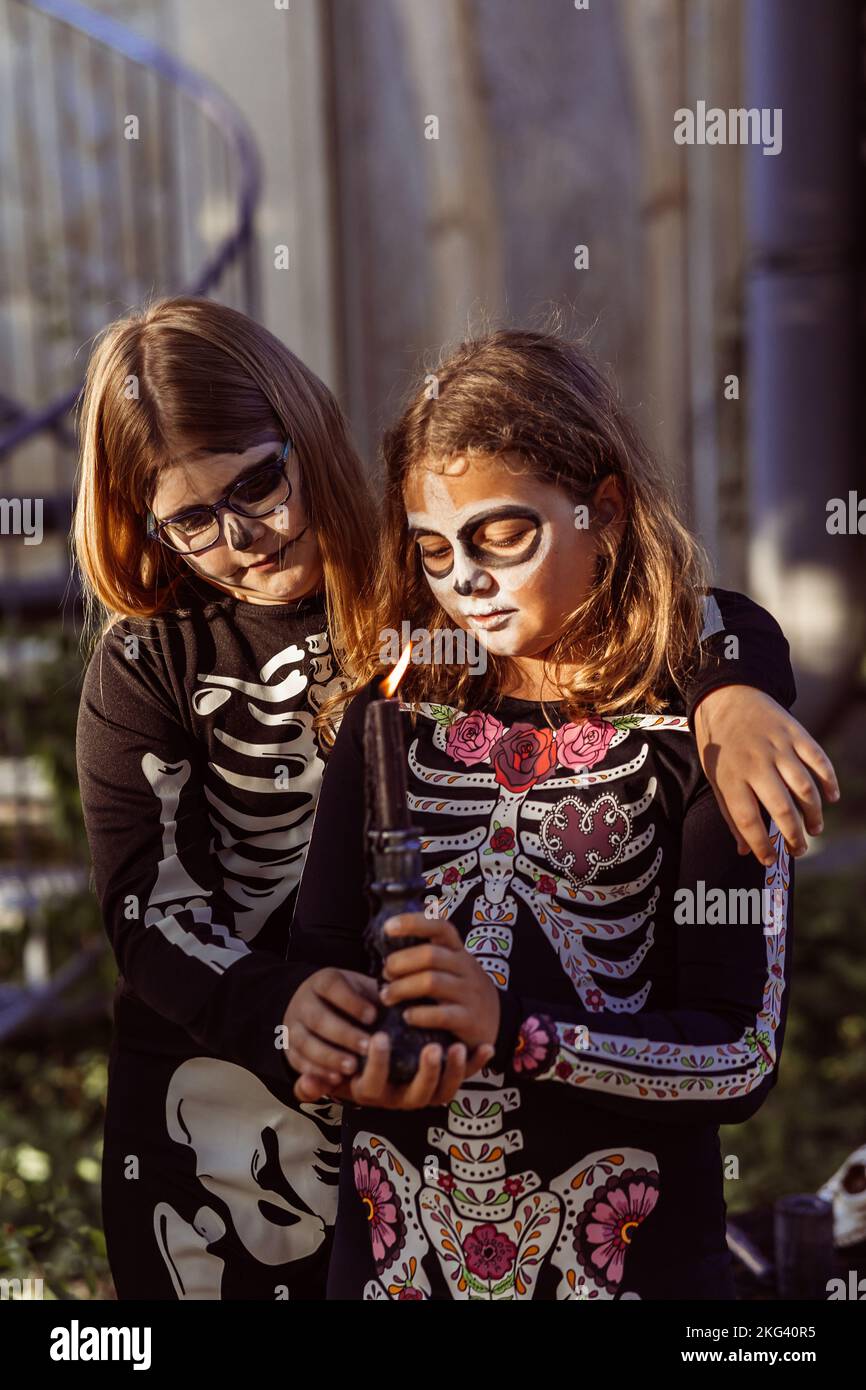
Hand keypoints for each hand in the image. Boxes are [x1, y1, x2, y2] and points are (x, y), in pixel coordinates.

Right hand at [283, 968, 379, 1088]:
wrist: (312, 1005)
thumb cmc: (348, 998)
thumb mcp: (360, 988)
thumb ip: (375, 994)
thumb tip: (395, 999)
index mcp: (322, 981)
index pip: (332, 987)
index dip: (351, 1002)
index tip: (372, 1016)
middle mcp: (303, 1002)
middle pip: (318, 1018)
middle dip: (343, 1034)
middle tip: (366, 1047)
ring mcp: (293, 1026)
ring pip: (306, 1042)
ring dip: (329, 1056)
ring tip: (352, 1067)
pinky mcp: (289, 1049)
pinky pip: (297, 1061)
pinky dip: (316, 1071)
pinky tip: (335, 1078)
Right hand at [294, 1032, 494, 1109]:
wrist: (373, 1061)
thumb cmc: (350, 1063)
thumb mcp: (331, 1070)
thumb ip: (315, 1080)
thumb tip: (304, 1085)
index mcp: (373, 1093)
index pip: (374, 1085)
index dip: (378, 1065)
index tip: (379, 1039)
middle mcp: (400, 1097)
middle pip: (417, 1096)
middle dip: (426, 1074)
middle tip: (430, 1048)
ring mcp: (425, 1091)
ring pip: (442, 1091)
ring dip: (454, 1072)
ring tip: (456, 1047)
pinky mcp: (445, 1079)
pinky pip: (463, 1076)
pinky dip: (475, 1064)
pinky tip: (485, 1046)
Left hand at [378, 913, 501, 1048]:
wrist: (498, 1021)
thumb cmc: (461, 991)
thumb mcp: (451, 968)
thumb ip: (427, 958)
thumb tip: (386, 956)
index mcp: (458, 951)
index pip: (440, 927)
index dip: (413, 923)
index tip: (387, 928)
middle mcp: (466, 967)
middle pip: (430, 955)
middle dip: (400, 962)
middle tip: (384, 974)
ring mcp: (469, 993)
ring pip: (432, 982)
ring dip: (402, 988)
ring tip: (387, 997)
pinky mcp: (470, 1020)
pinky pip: (441, 1015)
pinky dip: (419, 1015)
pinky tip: (407, 1016)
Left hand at [693, 686, 839, 865]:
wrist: (727, 697)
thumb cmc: (720, 746)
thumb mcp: (715, 778)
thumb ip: (730, 814)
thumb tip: (745, 851)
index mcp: (731, 777)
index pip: (748, 820)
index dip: (761, 845)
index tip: (768, 860)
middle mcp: (755, 763)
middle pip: (782, 808)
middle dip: (794, 836)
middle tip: (800, 850)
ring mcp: (777, 747)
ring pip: (804, 788)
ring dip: (814, 813)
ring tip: (815, 829)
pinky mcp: (795, 733)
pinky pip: (818, 760)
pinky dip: (828, 781)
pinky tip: (831, 798)